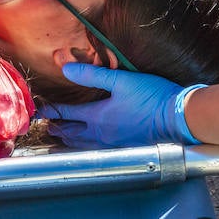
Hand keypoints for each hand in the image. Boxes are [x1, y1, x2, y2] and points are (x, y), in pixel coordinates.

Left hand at [43, 62, 204, 147]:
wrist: (178, 118)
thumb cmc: (152, 97)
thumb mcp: (121, 80)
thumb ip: (92, 74)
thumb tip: (66, 69)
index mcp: (98, 117)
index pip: (68, 115)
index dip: (52, 112)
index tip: (40, 111)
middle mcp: (102, 135)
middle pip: (72, 134)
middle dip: (57, 129)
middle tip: (46, 127)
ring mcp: (114, 144)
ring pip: (83, 145)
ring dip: (69, 141)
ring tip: (60, 139)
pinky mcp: (125, 147)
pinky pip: (97, 149)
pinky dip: (85, 146)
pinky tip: (89, 145)